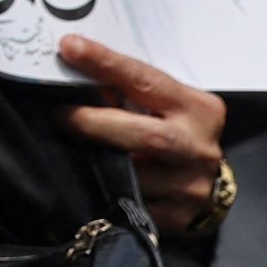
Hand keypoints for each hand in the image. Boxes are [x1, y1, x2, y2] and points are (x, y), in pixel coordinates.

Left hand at [57, 35, 230, 234]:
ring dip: (96, 162)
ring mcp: (190, 187)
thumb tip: (72, 69)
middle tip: (60, 114)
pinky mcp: (177, 218)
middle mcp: (199, 147)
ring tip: (71, 150)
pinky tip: (88, 181)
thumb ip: (127, 90)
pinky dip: (104, 190)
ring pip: (135, 176)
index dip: (106, 64)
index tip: (70, 47)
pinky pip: (131, 205)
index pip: (147, 81)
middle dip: (96, 123)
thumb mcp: (161, 106)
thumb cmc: (175, 132)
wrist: (206, 185)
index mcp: (198, 109)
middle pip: (146, 135)